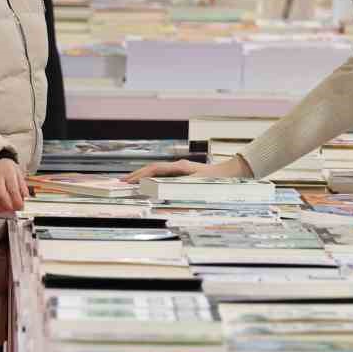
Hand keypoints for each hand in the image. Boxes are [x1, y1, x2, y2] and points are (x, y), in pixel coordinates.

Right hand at [0, 157, 27, 212]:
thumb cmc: (6, 169)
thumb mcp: (18, 174)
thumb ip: (22, 188)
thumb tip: (26, 200)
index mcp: (8, 173)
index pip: (13, 190)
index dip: (17, 202)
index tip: (20, 207)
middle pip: (1, 196)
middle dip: (8, 207)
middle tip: (12, 209)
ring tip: (2, 208)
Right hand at [124, 155, 250, 183]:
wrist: (230, 173)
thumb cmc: (217, 180)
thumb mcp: (200, 184)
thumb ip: (184, 184)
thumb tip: (170, 184)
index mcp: (179, 167)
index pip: (154, 169)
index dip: (140, 175)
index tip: (128, 181)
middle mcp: (177, 166)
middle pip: (152, 169)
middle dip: (136, 175)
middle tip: (122, 182)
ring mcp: (179, 169)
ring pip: (156, 171)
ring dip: (143, 176)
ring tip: (129, 183)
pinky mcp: (182, 173)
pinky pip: (162, 175)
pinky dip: (151, 179)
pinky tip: (146, 184)